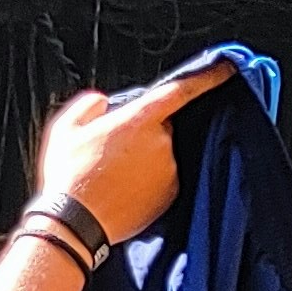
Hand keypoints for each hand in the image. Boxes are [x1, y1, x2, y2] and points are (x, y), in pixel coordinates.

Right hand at [32, 55, 234, 248]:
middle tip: (114, 150)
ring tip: (113, 174)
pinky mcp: (169, 195)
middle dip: (144, 133)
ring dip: (145, 159)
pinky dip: (148, 181)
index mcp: (140, 120)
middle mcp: (162, 144)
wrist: (75, 222)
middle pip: (163, 127)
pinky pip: (164, 178)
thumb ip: (89, 105)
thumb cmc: (69, 175)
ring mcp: (169, 171)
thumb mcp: (65, 129)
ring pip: (163, 154)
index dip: (208, 77)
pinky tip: (123, 189)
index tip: (226, 69)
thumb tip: (103, 102)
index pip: (181, 91)